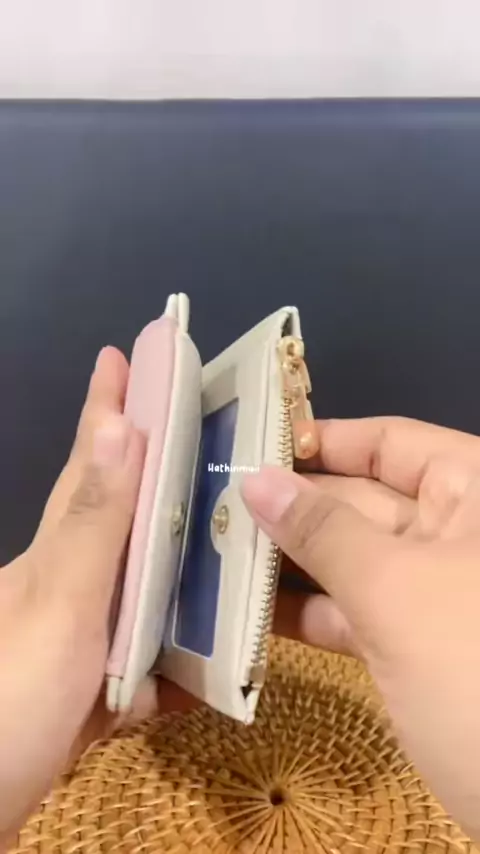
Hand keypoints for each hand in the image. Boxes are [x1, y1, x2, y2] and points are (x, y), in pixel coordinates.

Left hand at [0, 347, 192, 848]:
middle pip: (120, 521)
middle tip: (211, 454)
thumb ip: (94, 524)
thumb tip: (119, 425)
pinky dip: (173, 666)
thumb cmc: (13, 698)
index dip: (106, 406)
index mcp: (57, 554)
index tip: (125, 354)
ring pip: (139, 591)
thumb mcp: (61, 605)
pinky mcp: (84, 693)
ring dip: (180, 573)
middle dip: (159, 479)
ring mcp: (74, 641)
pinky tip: (204, 676)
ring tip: (230, 557)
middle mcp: (66, 587)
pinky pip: (141, 664)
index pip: (88, 463)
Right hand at [242, 417, 479, 840]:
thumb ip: (323, 531)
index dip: (323, 439)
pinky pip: (354, 612)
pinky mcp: (416, 648)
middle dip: (291, 505)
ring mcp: (434, 593)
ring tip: (212, 553)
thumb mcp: (397, 590)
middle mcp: (454, 533)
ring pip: (352, 560)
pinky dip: (308, 612)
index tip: (248, 444)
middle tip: (207, 506)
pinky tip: (248, 610)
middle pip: (363, 499)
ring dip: (287, 561)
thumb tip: (256, 479)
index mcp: (472, 492)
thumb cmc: (474, 667)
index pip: (390, 442)